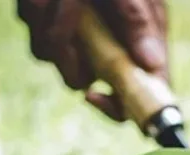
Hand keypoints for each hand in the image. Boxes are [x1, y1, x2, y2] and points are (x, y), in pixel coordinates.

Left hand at [17, 0, 168, 120]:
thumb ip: (139, 22)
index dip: (117, 106)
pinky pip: (37, 40)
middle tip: (71, 27)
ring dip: (55, 27)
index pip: (136, 96)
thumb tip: (152, 64)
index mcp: (138, 44)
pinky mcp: (49, 29)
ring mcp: (76, 40)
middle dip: (72, 59)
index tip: (94, 95)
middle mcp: (109, 47)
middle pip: (85, 82)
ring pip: (55, 60)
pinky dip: (40, 12)